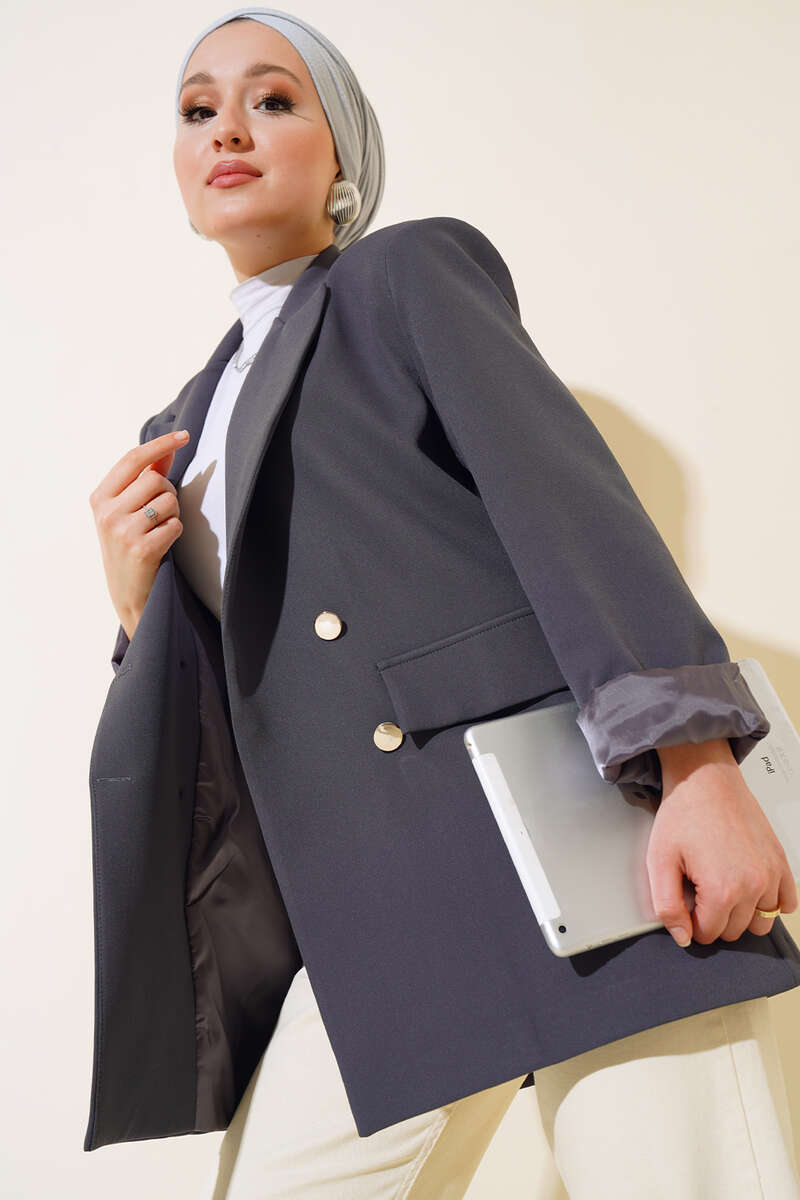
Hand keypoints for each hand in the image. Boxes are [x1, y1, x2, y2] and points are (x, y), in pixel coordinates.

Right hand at [89, 430, 189, 637]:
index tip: (183, 435)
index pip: (132, 459)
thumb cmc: (131, 546)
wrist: (130, 594)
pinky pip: (175, 525)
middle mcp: (106, 512)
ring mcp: (121, 531)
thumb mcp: (129, 510)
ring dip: (174, 514)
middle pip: (155, 480)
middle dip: (168, 493)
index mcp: (100, 497)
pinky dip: (175, 533)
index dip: (160, 444)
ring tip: (159, 530)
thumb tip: (168, 448)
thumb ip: (147, 478)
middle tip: (160, 514)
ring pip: (168, 501)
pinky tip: (162, 545)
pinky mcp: (141, 549)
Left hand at [646, 738, 797, 947]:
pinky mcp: (780, 861)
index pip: (708, 934)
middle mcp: (753, 885)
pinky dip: (771, 902)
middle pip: (734, 930)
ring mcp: (771, 874)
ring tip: (723, 888)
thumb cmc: (683, 813)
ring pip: (761, 922)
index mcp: (723, 890)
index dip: (691, 921)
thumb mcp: (659, 860)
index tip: (685, 900)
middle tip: (700, 889)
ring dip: (742, 914)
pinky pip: (786, 902)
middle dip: (714, 918)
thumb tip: (683, 937)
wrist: (705, 779)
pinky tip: (751, 889)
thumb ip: (667, 906)